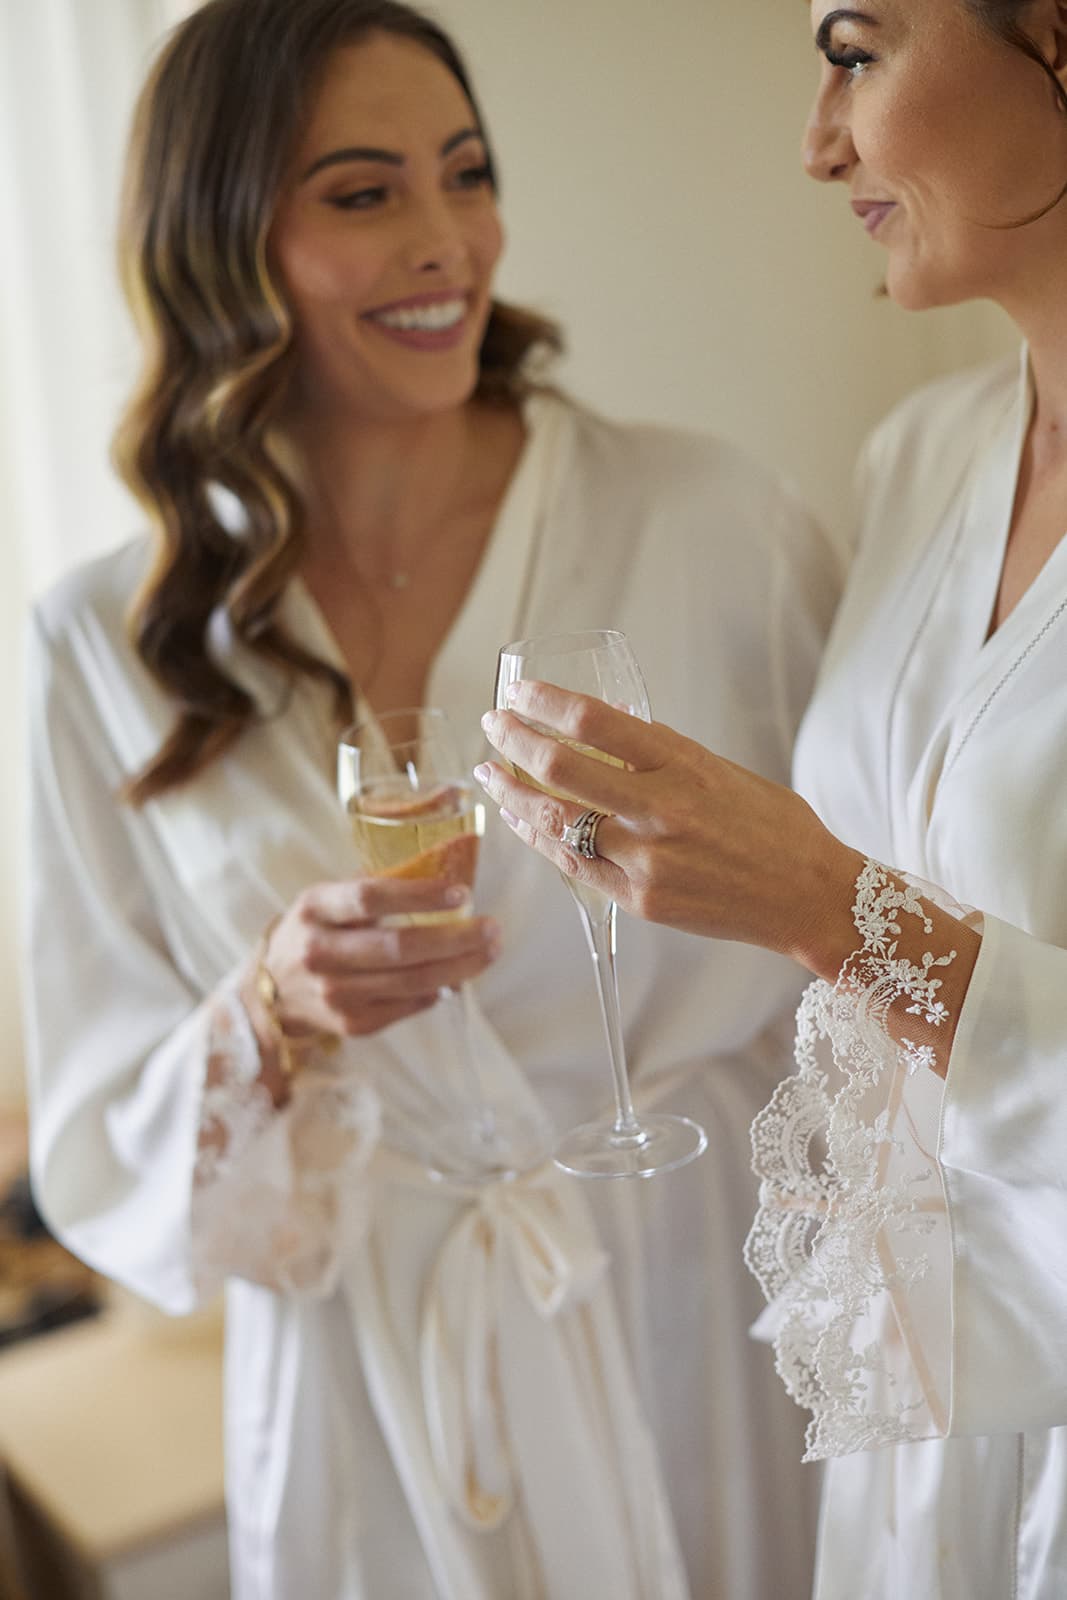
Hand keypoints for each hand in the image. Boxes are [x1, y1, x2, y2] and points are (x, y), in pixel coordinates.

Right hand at [245, 875, 499, 1048]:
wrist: (272, 990)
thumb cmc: (316, 930)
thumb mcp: (330, 897)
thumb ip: (378, 885)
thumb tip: (446, 867)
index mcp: (315, 908)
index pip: (370, 898)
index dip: (418, 896)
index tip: (461, 892)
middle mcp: (320, 953)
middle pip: (398, 948)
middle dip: (455, 938)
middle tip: (492, 928)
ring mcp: (335, 994)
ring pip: (411, 983)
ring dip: (460, 967)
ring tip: (489, 950)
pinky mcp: (352, 1024)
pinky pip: (408, 1006)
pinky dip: (437, 990)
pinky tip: (455, 976)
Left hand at [476, 681, 861, 975]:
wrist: (810, 896)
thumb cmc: (773, 827)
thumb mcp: (720, 769)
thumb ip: (660, 756)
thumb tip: (600, 734)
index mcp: (684, 765)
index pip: (593, 721)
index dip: (544, 702)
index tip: (518, 692)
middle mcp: (661, 810)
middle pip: (560, 768)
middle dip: (514, 741)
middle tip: (494, 724)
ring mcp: (646, 860)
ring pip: (555, 822)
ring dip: (513, 795)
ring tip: (492, 776)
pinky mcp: (640, 901)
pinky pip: (573, 865)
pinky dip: (541, 839)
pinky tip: (522, 822)